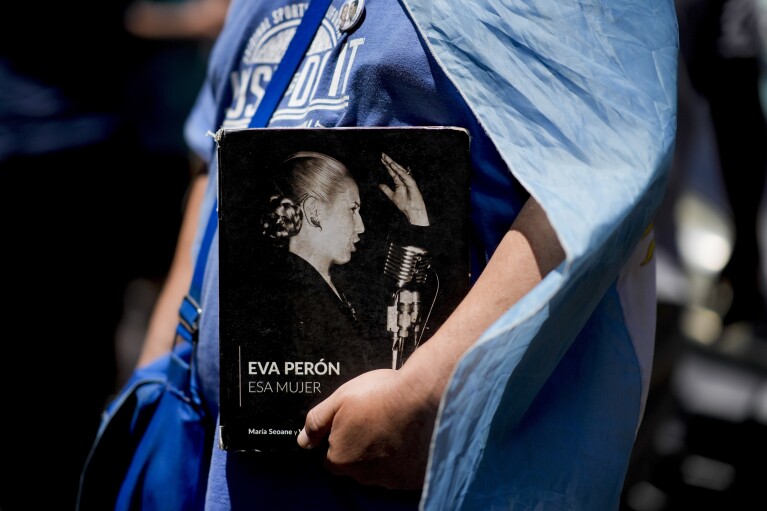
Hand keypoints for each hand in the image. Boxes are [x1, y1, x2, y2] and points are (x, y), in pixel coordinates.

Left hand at [296, 368, 437, 488]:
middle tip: (376, 421)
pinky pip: (405, 472)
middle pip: (357, 466)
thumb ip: (317, 422)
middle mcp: (365, 476)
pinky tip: (410, 438)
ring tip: (396, 427)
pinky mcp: (415, 479)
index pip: (331, 458)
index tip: (353, 423)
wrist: (425, 396)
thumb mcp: (340, 399)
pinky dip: (405, 459)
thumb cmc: (381, 395)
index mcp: (341, 459)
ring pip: (381, 470)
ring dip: (385, 454)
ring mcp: (392, 480)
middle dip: (363, 448)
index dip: (340, 439)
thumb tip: (303, 440)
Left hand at [379, 153, 429, 225]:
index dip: (386, 165)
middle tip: (383, 154)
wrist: (412, 211)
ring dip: (394, 164)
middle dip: (389, 161)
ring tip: (387, 159)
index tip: (381, 159)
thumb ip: (386, 190)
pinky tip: (394, 167)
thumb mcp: (392, 196)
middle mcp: (404, 180)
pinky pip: (405, 176)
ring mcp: (408, 181)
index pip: (392, 171)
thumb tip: (380, 184)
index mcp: (399, 182)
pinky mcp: (412, 184)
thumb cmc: (405, 205)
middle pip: (396, 168)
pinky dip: (400, 172)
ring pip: (400, 171)